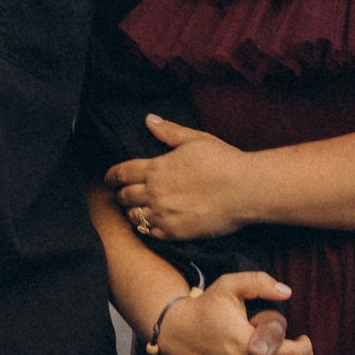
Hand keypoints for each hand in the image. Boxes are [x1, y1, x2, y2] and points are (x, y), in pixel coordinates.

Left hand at [111, 114, 255, 247]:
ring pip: (133, 217)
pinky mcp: (174, 233)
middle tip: (123, 194)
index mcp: (156, 168)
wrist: (245, 190)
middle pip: (124, 196)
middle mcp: (154, 192)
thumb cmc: (223, 161)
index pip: (121, 173)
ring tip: (138, 209)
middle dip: (121, 194)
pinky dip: (146, 228)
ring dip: (132, 212)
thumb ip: (169, 131)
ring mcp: (163, 214)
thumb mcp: (195, 139)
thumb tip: (149, 120)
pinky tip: (152, 223)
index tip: (109, 179)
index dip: (111, 176)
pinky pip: (149, 234)